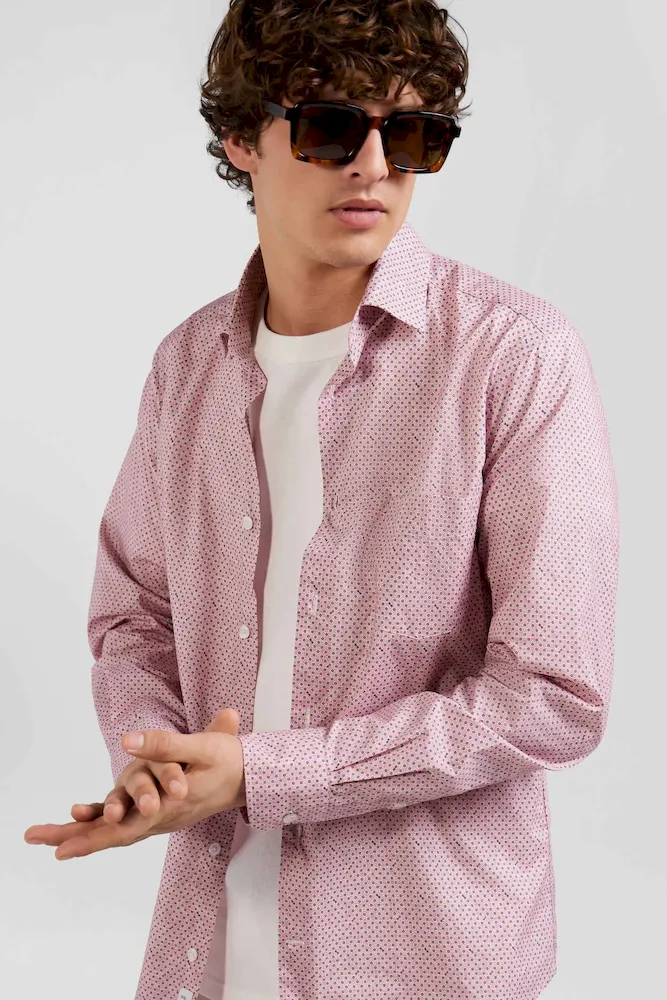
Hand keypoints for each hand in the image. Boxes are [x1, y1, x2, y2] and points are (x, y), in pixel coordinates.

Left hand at [24, 707, 245, 859]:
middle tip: (36, 837)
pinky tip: (78, 814)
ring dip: (81, 832)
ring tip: (45, 833)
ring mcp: (159, 817)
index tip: (60, 848)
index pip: (125, 828)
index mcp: (170, 807)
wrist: (252, 776)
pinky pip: (126, 820)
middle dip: (74, 838)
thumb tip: (126, 741)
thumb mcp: (202, 746)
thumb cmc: (229, 760)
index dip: (92, 837)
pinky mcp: (159, 811)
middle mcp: (161, 819)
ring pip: (115, 830)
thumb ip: (165, 744)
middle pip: (112, 835)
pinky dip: (101, 818)